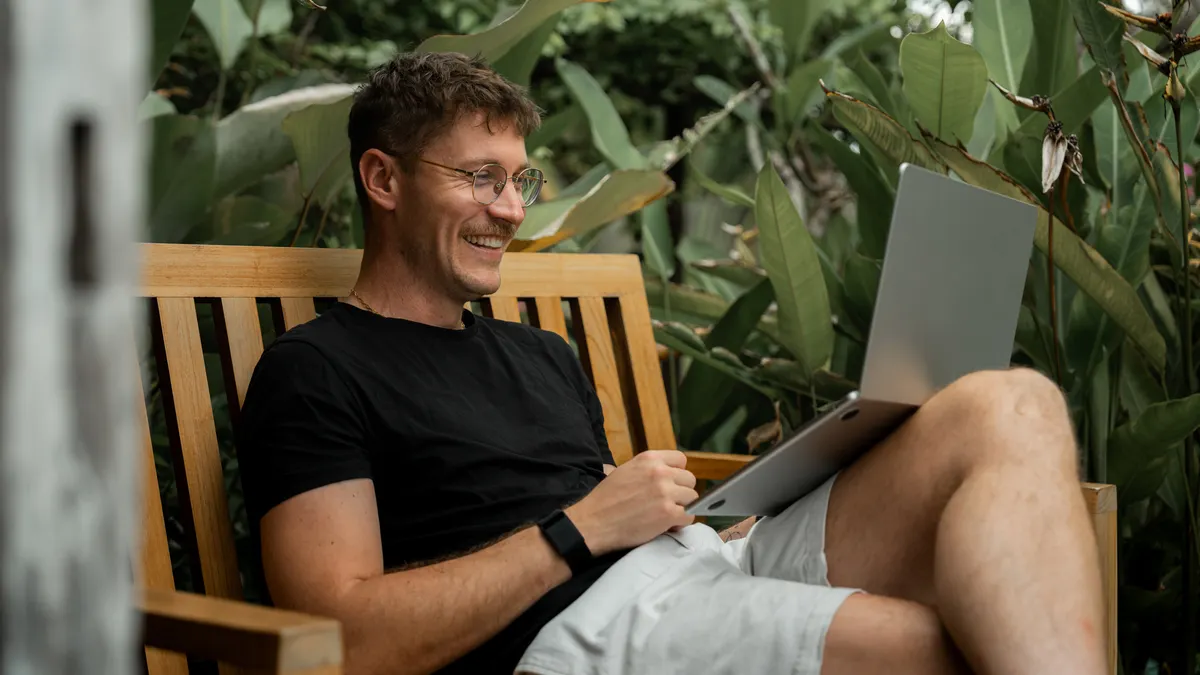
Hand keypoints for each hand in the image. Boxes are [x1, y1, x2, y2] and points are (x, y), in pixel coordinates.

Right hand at [565, 450, 697, 555]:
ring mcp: (666, 492)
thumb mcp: (625, 471)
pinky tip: (667, 525)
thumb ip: (647, 470)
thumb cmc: (605, 499)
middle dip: (681, 492)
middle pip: (690, 480)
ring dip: (682, 508)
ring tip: (666, 515)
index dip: (677, 474)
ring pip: (692, 499)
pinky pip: (689, 517)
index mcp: (649, 458)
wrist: (593, 522)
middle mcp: (660, 472)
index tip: (670, 484)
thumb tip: (663, 474)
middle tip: (667, 503)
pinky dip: (680, 523)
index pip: (681, 459)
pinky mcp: (669, 513)